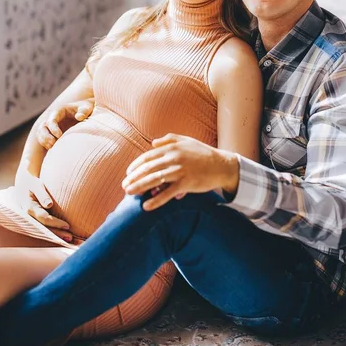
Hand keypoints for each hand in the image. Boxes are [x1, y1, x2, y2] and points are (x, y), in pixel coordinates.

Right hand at [15, 167, 71, 240]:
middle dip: (58, 234)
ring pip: (45, 231)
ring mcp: (32, 220)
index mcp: (29, 208)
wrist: (23, 184)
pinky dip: (55, 233)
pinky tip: (65, 237)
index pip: (44, 218)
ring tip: (71, 241)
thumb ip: (42, 194)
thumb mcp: (36, 185)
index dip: (56, 223)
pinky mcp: (36, 220)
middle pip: (45, 228)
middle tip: (71, 238)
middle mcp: (30, 217)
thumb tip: (49, 205)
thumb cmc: (32, 183)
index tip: (67, 226)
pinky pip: (46, 228)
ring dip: (58, 236)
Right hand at [37, 98, 94, 149]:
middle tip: (53, 143)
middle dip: (46, 136)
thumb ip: (84, 111)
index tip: (60, 136)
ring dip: (44, 141)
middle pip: (42, 127)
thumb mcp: (87, 107)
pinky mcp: (52, 133)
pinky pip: (44, 139)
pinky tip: (53, 149)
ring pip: (41, 134)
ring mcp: (51, 126)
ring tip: (52, 147)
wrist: (85, 113)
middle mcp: (52, 118)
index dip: (53, 128)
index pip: (51, 120)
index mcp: (59, 111)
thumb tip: (79, 117)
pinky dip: (46, 144)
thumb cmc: (86, 109)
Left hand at [122, 133, 238, 210]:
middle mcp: (174, 158)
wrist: (222, 165)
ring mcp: (180, 171)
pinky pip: (168, 193)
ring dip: (140, 187)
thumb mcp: (186, 141)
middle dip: (133, 178)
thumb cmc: (203, 153)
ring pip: (155, 180)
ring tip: (129, 194)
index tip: (128, 173)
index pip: (148, 157)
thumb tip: (152, 142)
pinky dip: (156, 200)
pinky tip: (146, 206)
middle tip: (124, 186)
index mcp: (171, 148)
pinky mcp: (187, 184)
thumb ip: (169, 139)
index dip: (135, 165)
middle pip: (148, 169)